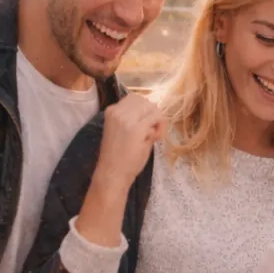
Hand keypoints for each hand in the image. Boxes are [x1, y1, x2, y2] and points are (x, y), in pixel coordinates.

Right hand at [75, 95, 165, 248]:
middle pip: (145, 100)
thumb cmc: (118, 157)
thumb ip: (135, 119)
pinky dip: (161, 127)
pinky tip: (155, 139)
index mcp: (112, 110)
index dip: (144, 110)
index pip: (134, 98)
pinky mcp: (137, 129)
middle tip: (152, 132)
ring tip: (153, 136)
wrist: (112, 174)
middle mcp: (118, 111)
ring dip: (158, 120)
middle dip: (152, 113)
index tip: (145, 125)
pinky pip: (157, 117)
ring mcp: (127, 119)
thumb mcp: (122, 131)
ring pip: (153, 107)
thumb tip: (154, 111)